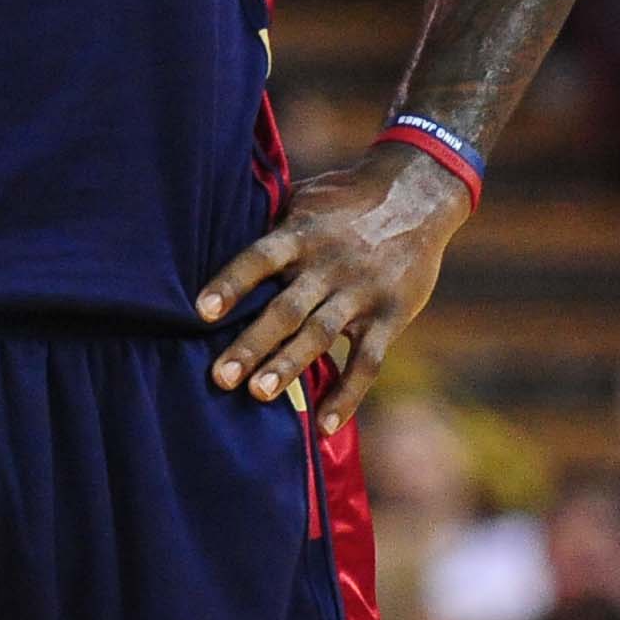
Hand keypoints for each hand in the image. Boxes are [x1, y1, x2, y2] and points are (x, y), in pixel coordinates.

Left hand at [197, 141, 471, 432]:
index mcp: (301, 234)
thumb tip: (206, 244)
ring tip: (258, 395)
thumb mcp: (302, 200)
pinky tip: (325, 425)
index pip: (259, 258)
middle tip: (220, 376)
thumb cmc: (343, 201)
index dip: (231, 283)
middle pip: (286, 307)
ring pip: (322, 335)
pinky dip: (348, 395)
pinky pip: (369, 361)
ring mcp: (361, 292)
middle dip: (252, 343)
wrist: (418, 194)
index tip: (201, 311)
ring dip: (290, 366)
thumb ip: (268, 227)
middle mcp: (329, 265)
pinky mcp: (390, 315)